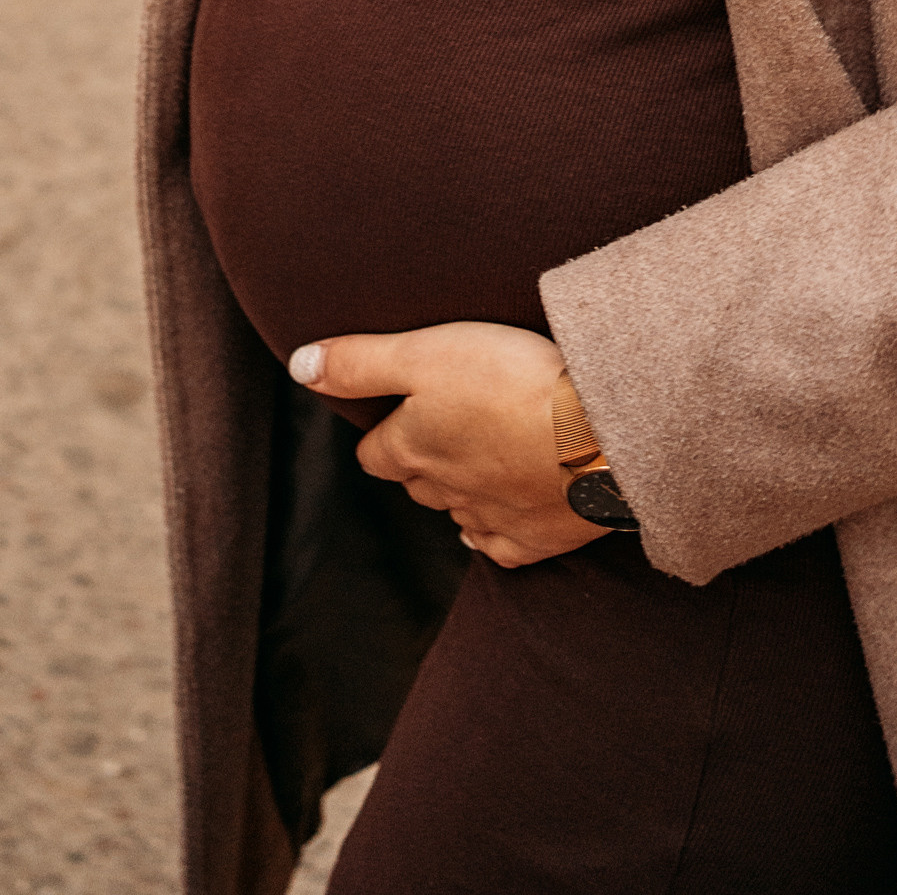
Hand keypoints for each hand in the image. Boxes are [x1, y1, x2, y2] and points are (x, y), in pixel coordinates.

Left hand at [290, 323, 609, 568]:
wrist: (597, 435)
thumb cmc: (510, 382)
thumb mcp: (423, 352)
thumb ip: (359, 362)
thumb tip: (299, 366)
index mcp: (412, 448)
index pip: (374, 451)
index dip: (382, 429)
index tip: (395, 411)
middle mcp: (443, 491)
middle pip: (414, 481)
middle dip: (418, 458)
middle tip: (439, 427)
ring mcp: (489, 518)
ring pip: (455, 508)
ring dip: (458, 486)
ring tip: (475, 457)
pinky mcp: (534, 537)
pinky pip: (499, 542)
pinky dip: (494, 526)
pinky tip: (497, 513)